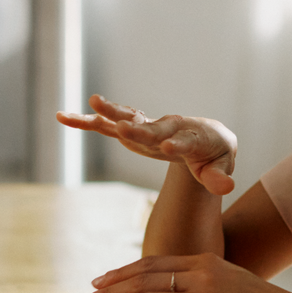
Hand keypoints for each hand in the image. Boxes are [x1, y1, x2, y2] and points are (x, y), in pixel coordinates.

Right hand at [57, 95, 237, 194]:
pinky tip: (64, 117)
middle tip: (124, 127)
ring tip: (91, 105)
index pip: (183, 142)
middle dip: (138, 129)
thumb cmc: (213, 154)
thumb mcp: (219, 167)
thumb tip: (227, 187)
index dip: (175, 144)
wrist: (207, 136)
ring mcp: (148, 127)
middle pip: (152, 128)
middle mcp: (167, 128)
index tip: (167, 148)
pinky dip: (88, 121)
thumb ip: (219, 178)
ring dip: (110, 112)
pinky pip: (108, 124)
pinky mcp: (133, 129)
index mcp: (190, 139)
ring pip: (126, 119)